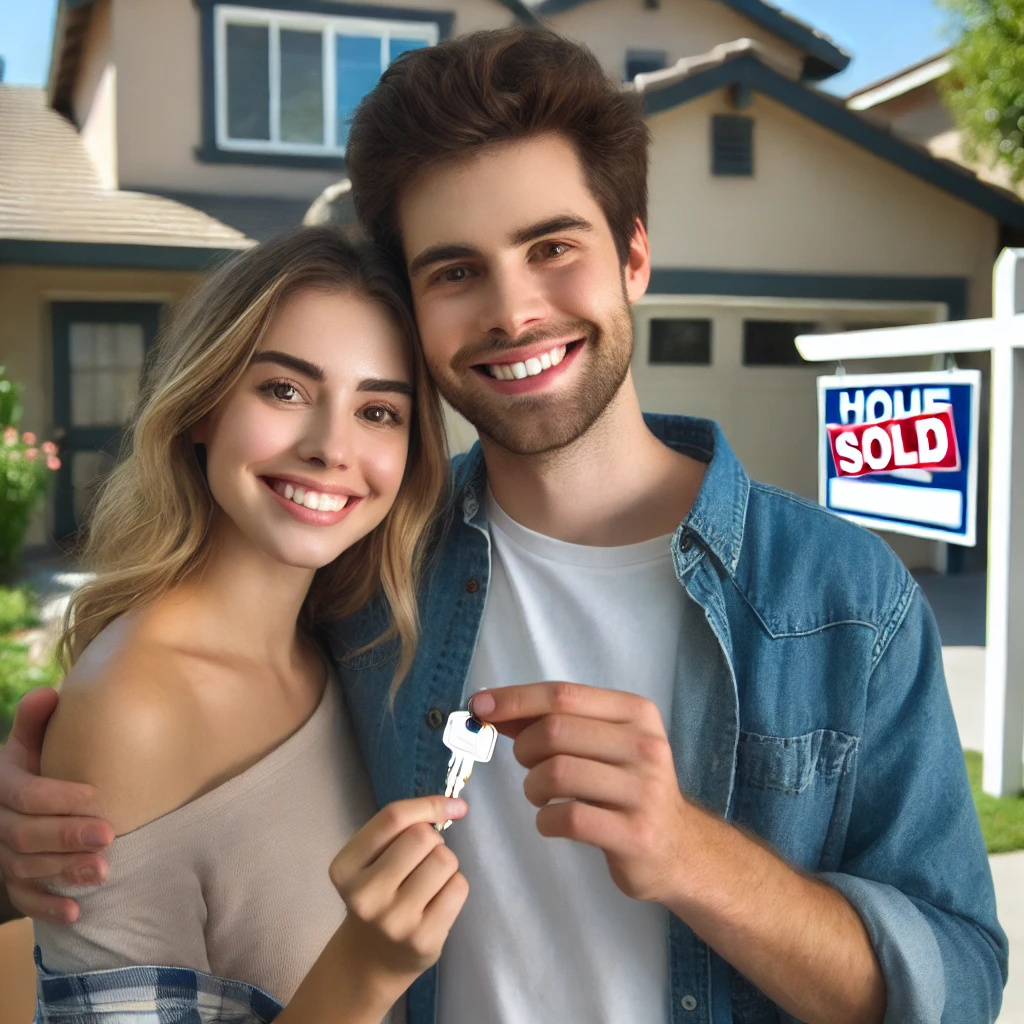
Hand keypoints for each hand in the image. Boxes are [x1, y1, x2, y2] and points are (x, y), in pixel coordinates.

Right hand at [0, 689, 113, 922]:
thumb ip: (35, 720)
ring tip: (104, 872)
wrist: (19, 797)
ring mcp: (3, 854)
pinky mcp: (13, 879)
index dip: (58, 796)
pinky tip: (75, 912)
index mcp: (5, 784)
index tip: (96, 795)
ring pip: (26, 868)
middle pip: (26, 835)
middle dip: (67, 836)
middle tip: (108, 835)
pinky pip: (23, 898)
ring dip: (64, 872)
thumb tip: (47, 694)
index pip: (26, 795)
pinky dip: (47, 906)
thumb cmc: (37, 762)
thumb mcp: (31, 741)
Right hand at [329, 795, 468, 996]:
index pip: (393, 817)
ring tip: (429, 880)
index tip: (454, 806)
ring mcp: (393, 921)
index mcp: (345, 867)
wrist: (372, 958)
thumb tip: (457, 806)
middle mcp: (364, 895)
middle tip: (422, 860)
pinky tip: (438, 900)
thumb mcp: (372, 857)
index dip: (429, 804)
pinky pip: (458, 887)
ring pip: (444, 859)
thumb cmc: (379, 892)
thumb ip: (402, 826)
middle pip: (423, 836)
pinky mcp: (422, 939)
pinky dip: (455, 885)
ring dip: (446, 863)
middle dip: (433, 840)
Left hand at [470, 682, 689, 904]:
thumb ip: (555, 722)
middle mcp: (645, 745)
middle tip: (527, 765)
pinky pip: (567, 817)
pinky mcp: (634, 833)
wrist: (678, 848)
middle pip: (555, 731)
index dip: (515, 699)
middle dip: (524, 748)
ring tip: (539, 795)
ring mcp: (643, 790)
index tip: (479, 707)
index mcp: (636, 712)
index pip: (563, 695)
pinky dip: (545, 820)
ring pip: (557, 772)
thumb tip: (493, 706)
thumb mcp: (603, 743)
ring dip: (532, 786)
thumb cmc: (628, 787)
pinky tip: (552, 821)